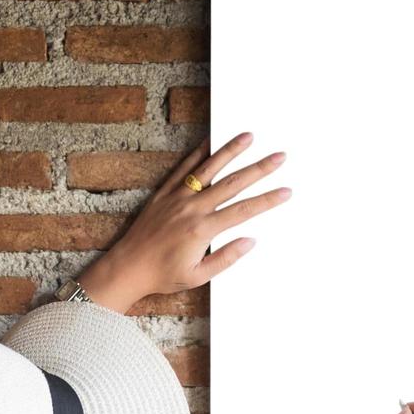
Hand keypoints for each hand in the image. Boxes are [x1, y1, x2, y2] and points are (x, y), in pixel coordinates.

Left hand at [77, 132, 289, 311]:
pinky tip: (210, 141)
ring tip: (248, 136)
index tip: (285, 191)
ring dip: (230, 151)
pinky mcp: (164, 193)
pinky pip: (184, 168)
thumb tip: (249, 241)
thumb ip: (226, 258)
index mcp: (203, 230)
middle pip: (233, 184)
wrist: (128, 267)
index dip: (267, 200)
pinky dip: (198, 153)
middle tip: (278, 157)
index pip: (244, 211)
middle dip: (259, 169)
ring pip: (209, 169)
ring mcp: (177, 197)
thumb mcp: (199, 276)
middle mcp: (192, 208)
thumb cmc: (163, 275)